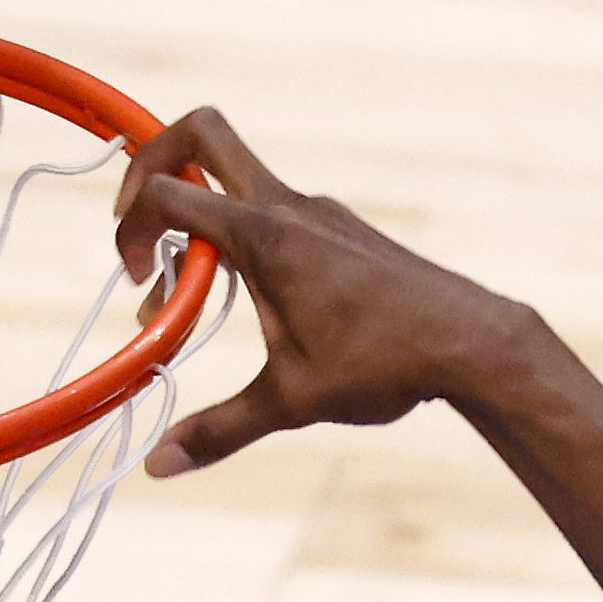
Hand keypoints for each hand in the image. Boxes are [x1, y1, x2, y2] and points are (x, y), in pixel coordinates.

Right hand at [119, 109, 546, 478]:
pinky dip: (241, 241)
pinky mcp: (338, 229)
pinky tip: (253, 304)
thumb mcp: (290, 401)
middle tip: (136, 226)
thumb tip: (160, 467)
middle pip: (201, 134)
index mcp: (264, 235)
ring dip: (199, 228)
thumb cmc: (384, 364)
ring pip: (235, 184)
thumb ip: (219, 429)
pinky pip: (271, 213)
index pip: (168, 192)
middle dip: (153, 165)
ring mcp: (316, 211)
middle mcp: (287, 206)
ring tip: (189, 299)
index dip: (131, 227)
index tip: (139, 282)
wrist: (471, 342)